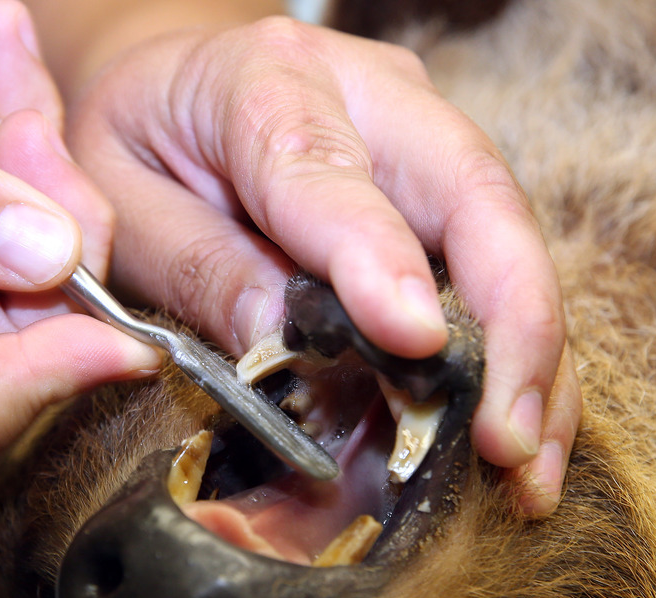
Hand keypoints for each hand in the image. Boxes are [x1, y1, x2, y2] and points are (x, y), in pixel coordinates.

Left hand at [53, 16, 581, 515]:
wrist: (172, 75)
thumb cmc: (138, 134)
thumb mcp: (122, 195)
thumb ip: (196, 264)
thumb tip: (278, 346)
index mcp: (267, 79)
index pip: (328, 169)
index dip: (377, 258)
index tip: (414, 341)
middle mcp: (371, 94)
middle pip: (475, 196)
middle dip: (511, 325)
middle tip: (508, 441)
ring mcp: (421, 134)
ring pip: (509, 238)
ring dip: (533, 358)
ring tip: (530, 465)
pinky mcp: (442, 182)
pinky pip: (496, 265)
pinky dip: (515, 354)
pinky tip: (522, 427)